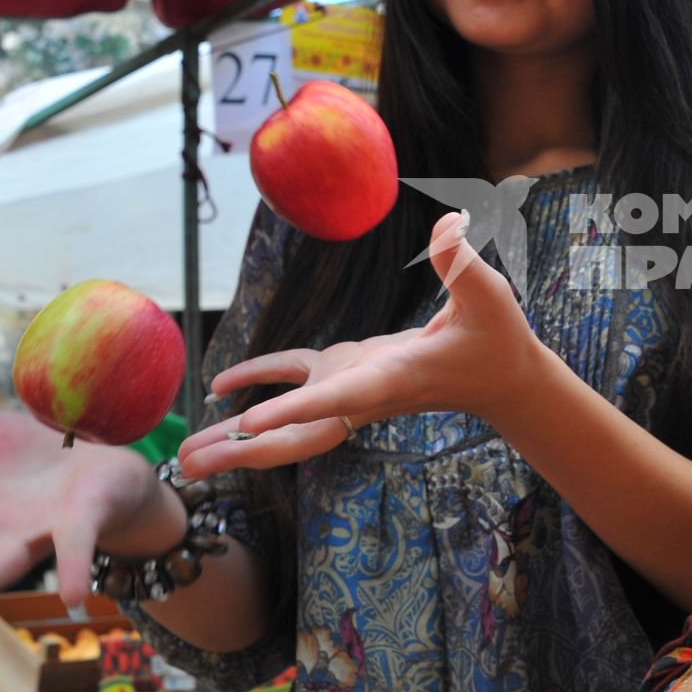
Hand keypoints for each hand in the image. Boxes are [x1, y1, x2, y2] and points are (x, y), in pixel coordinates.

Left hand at [178, 211, 545, 477]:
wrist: (503, 377)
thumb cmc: (499, 337)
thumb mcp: (489, 296)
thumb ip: (461, 263)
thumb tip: (448, 224)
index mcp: (392, 379)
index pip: (338, 399)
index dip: (294, 411)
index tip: (249, 426)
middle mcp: (363, 392)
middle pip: (299, 435)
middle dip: (245, 453)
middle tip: (189, 467)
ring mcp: (353, 385)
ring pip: (288, 421)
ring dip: (239, 439)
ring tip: (187, 456)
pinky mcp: (352, 371)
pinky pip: (294, 380)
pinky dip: (256, 380)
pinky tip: (220, 389)